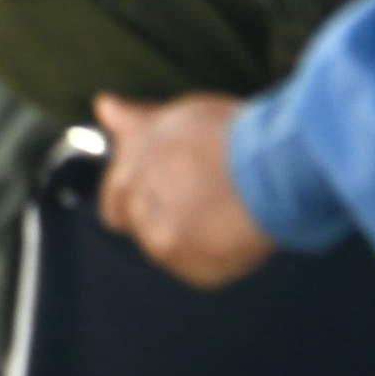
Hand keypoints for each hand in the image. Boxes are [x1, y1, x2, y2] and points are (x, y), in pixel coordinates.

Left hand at [92, 91, 276, 287]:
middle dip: (161, 217)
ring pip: (167, 248)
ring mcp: (162, 241)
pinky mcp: (192, 269)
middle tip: (200, 200)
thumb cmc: (229, 136)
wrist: (270, 170)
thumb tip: (104, 106)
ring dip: (187, 237)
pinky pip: (198, 269)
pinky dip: (214, 257)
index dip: (140, 195)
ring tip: (224, 211)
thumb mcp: (178, 116)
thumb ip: (136, 120)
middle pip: (137, 225)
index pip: (114, 198)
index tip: (168, 188)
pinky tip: (235, 232)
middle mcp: (137, 205)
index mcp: (129, 167)